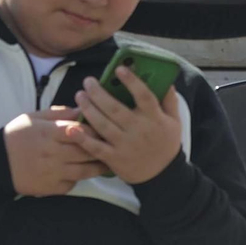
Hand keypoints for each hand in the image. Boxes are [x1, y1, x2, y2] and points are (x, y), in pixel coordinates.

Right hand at [4, 106, 105, 195]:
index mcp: (48, 132)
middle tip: (113, 146)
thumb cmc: (16, 136)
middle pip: (86, 151)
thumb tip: (81, 110)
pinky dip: (79, 178)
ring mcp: (54, 172)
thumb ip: (57, 113)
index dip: (95, 130)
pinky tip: (83, 173)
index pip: (80, 130)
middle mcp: (53, 153)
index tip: (104, 128)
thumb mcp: (32, 118)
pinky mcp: (53, 187)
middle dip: (102, 148)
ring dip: (99, 166)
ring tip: (106, 161)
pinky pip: (73, 183)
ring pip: (85, 170)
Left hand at [69, 69, 182, 184]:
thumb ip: (169, 100)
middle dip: (98, 93)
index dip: (132, 82)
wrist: (163, 175)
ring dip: (88, 109)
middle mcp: (140, 131)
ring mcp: (126, 145)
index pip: (144, 97)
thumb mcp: (174, 122)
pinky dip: (82, 138)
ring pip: (103, 124)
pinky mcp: (114, 158)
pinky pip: (95, 147)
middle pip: (115, 109)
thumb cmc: (166, 143)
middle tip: (88, 81)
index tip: (119, 69)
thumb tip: (166, 80)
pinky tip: (71, 127)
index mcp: (155, 119)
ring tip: (80, 95)